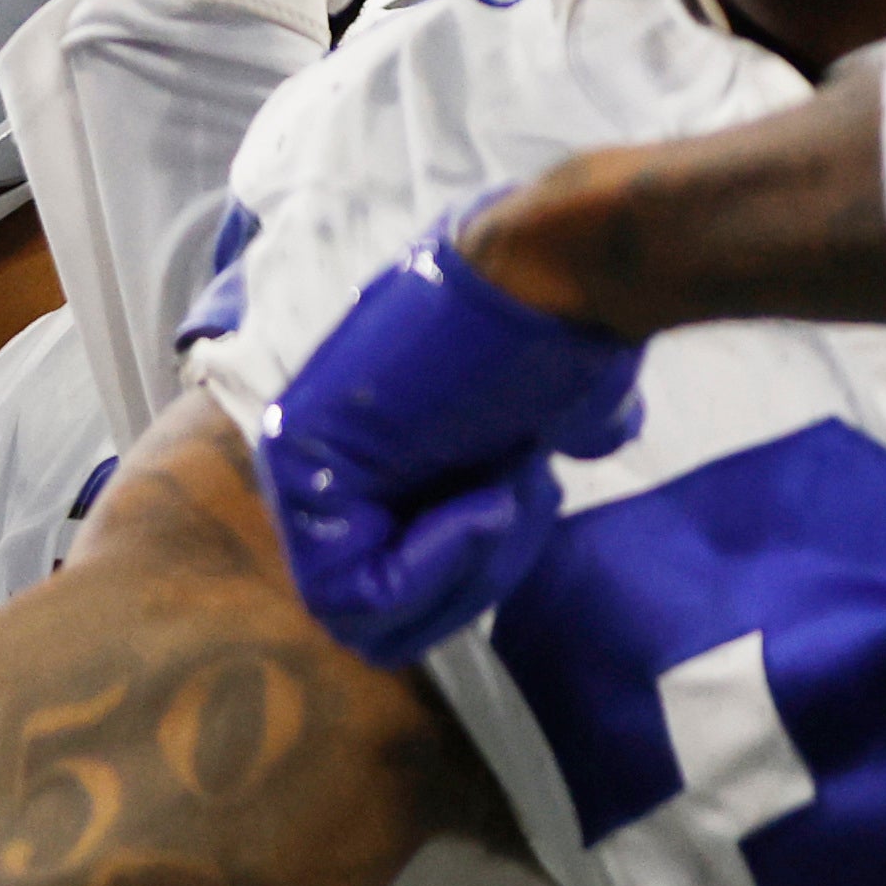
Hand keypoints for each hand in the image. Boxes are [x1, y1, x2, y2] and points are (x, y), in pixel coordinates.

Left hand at [256, 225, 645, 665]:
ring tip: (510, 486)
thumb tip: (587, 434)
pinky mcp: (303, 468)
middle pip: (374, 611)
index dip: (471, 576)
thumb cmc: (562, 328)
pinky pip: (356, 593)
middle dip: (468, 581)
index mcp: (361, 459)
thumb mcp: (545, 405)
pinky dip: (438, 569)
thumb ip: (544, 437)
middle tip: (520, 498)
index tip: (525, 498)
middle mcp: (315, 464)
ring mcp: (298, 464)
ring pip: (366, 614)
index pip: (385, 589)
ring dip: (462, 571)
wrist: (558, 272)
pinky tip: (487, 498)